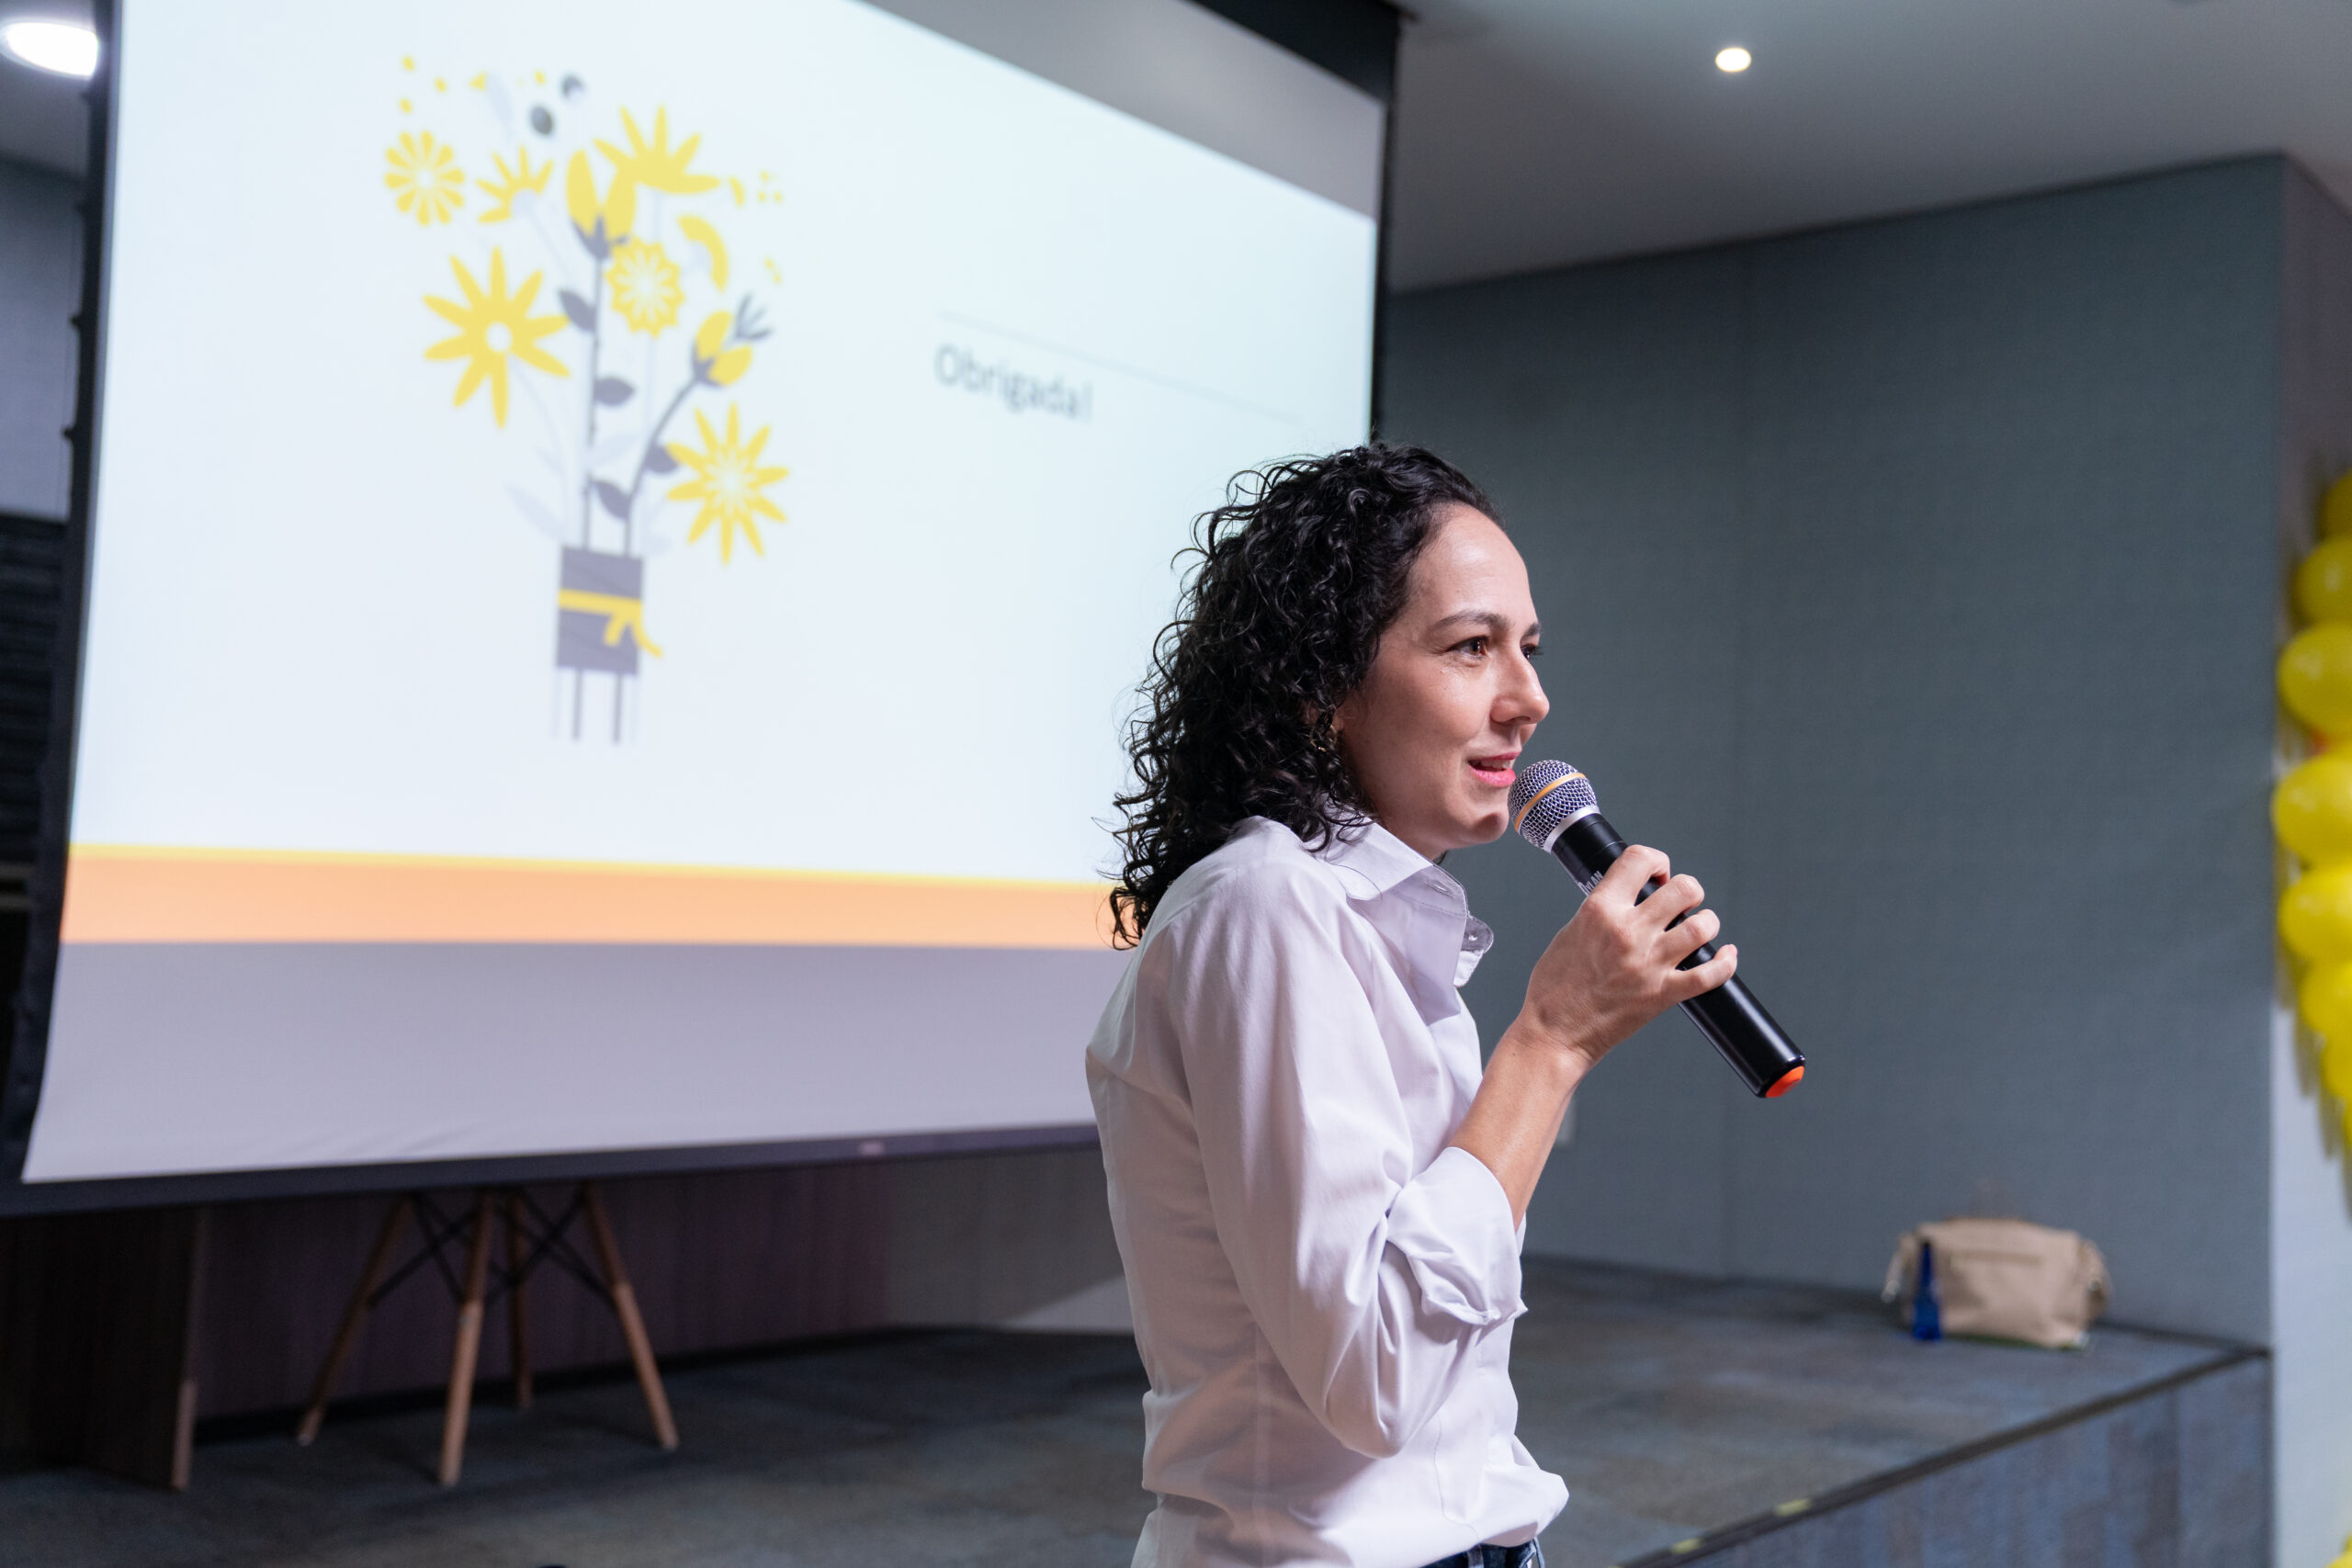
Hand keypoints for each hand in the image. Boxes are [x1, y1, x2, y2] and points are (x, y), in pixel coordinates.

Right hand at [1512, 845, 1736, 1070]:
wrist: (1554, 1032)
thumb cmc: (1554, 988)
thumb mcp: (1569, 933)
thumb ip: (1600, 912)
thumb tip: (1625, 899)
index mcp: (1599, 911)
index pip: (1638, 860)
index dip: (1656, 861)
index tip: (1657, 874)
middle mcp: (1628, 932)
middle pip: (1683, 888)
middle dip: (1688, 891)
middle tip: (1681, 903)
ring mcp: (1649, 964)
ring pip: (1703, 926)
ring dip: (1706, 924)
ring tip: (1697, 929)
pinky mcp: (1663, 994)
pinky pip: (1711, 974)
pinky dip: (1725, 963)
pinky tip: (1725, 956)